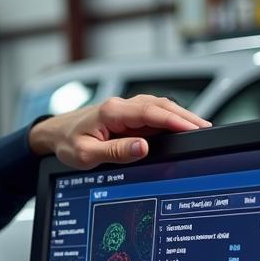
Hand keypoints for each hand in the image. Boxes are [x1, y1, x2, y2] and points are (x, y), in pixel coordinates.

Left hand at [29, 95, 210, 168]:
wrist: (53, 134)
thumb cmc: (66, 143)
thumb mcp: (85, 154)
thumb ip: (114, 152)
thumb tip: (143, 147)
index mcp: (111, 112)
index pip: (149, 113)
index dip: (174, 120)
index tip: (193, 128)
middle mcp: (120, 107)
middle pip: (160, 106)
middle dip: (185, 116)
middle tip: (206, 129)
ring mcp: (124, 110)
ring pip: (158, 107)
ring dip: (179, 116)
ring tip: (199, 128)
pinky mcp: (126, 116)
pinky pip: (151, 114)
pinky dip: (168, 119)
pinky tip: (180, 128)